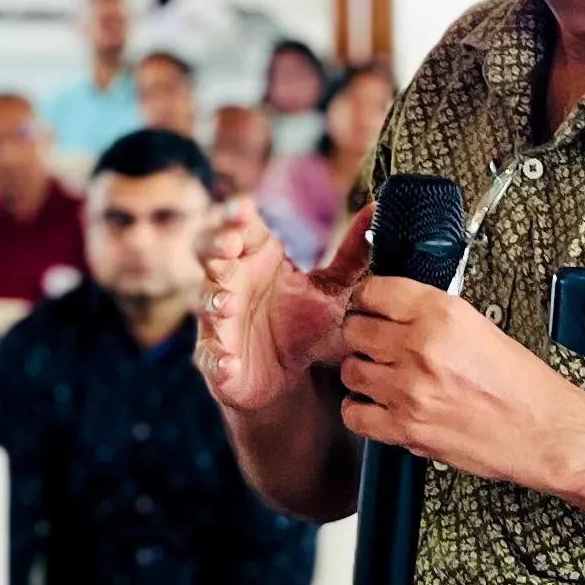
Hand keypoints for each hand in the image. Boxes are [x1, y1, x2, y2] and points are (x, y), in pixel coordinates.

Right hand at [198, 202, 356, 416]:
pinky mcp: (217, 358)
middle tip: (231, 243)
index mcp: (257, 257)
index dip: (237, 214)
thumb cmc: (303, 323)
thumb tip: (376, 209)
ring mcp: (220, 320)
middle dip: (216, 243)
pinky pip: (211, 357)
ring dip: (216, 301)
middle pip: (212, 251)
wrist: (289, 378)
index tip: (244, 206)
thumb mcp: (333, 289)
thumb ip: (352, 253)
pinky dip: (218, 360)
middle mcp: (232, 281)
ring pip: (208, 301)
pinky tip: (229, 363)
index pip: (242, 226)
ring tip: (228, 304)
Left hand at [336, 279, 584, 508]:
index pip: (374, 291)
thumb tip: (394, 307)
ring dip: (362, 371)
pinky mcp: (406, 428)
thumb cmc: (522, 385)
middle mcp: (421, 348)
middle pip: (354, 330)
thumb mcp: (479, 326)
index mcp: (442, 314)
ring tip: (381, 375)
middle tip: (373, 342)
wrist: (544, 432)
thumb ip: (432, 314)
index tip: (368, 306)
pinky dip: (360, 410)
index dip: (367, 299)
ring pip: (351, 370)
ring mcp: (409, 390)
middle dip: (361, 334)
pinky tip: (377, 405)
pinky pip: (354, 414)